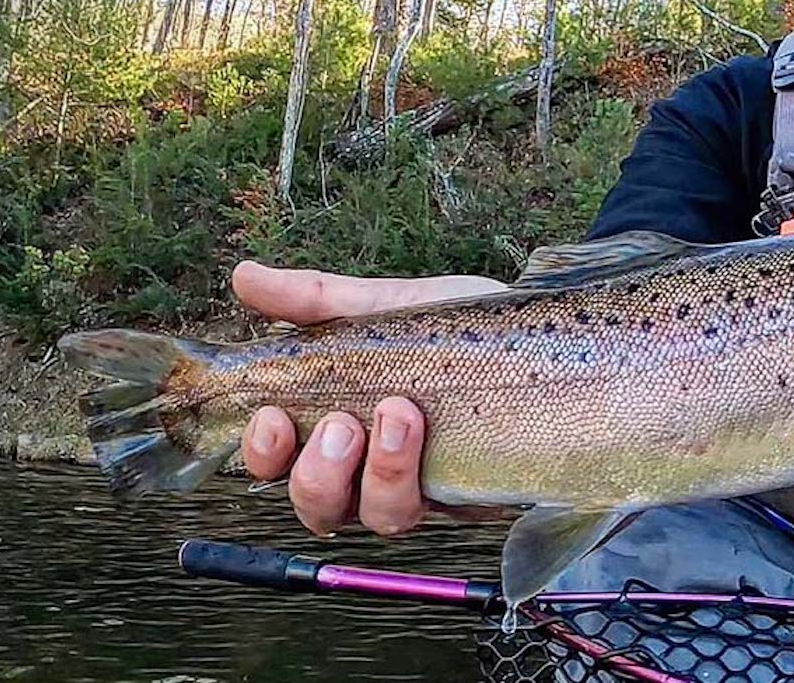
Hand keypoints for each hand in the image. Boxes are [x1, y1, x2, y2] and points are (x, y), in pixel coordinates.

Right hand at [234, 260, 506, 536]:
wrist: (550, 331)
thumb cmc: (465, 326)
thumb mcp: (389, 305)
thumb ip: (319, 301)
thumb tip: (242, 277)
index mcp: (343, 425)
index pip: (280, 463)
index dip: (262, 455)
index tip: (269, 416)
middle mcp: (374, 467)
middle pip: (319, 508)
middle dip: (315, 475)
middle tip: (339, 424)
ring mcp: (425, 484)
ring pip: (375, 517)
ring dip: (373, 473)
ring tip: (395, 415)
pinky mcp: (472, 494)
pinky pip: (433, 510)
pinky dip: (414, 472)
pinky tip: (421, 426)